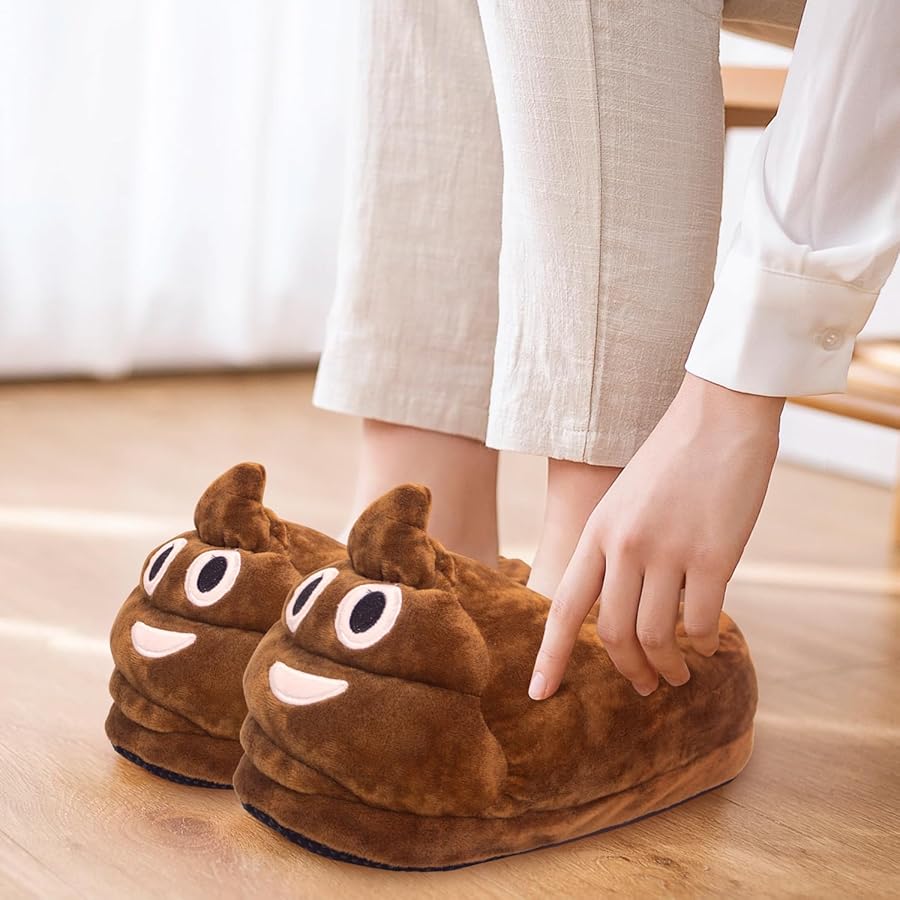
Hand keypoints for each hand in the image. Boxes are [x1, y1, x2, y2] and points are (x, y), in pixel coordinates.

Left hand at [529, 373, 783, 699]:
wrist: (719, 414)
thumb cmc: (673, 458)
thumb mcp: (625, 500)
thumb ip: (616, 549)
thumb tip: (624, 606)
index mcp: (597, 531)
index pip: (563, 606)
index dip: (550, 656)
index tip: (538, 694)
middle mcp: (624, 545)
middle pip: (612, 632)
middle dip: (627, 669)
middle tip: (642, 685)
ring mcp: (668, 550)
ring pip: (656, 635)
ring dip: (666, 666)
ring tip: (676, 673)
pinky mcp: (714, 554)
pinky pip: (700, 621)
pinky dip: (701, 642)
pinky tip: (705, 643)